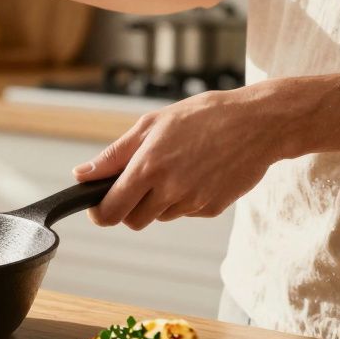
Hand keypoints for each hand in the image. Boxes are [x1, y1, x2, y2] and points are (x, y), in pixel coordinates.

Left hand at [73, 84, 293, 229]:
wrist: (258, 123)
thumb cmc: (202, 116)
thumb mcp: (151, 125)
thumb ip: (113, 155)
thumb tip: (81, 175)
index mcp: (149, 167)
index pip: (110, 211)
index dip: (99, 212)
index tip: (98, 205)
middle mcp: (170, 190)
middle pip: (133, 221)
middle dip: (128, 208)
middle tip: (136, 184)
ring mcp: (193, 202)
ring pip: (160, 216)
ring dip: (157, 201)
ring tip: (174, 168)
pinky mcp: (213, 209)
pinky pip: (186, 212)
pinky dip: (183, 199)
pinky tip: (197, 173)